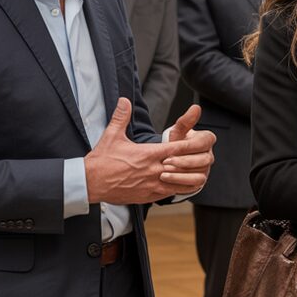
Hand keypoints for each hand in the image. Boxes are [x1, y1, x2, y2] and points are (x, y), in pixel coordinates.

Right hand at [85, 98, 213, 203]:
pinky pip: (169, 194)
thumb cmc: (102, 159)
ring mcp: (151, 186)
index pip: (176, 150)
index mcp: (147, 154)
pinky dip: (178, 189)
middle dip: (193, 162)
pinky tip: (182, 185)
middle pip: (182, 167)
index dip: (189, 146)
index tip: (200, 142)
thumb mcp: (112, 135)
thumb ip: (121, 117)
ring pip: (179, 184)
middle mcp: (152, 171)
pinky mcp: (147, 197)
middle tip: (205, 157)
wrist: (91, 183)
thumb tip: (124, 100)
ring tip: (197, 172)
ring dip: (188, 178)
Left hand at [162, 104, 215, 193]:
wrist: (171, 159)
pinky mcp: (199, 182)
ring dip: (180, 174)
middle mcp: (209, 156)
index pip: (204, 142)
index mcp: (207, 141)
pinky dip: (180, 183)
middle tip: (166, 161)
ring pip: (199, 174)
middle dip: (183, 161)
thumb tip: (196, 107)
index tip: (173, 147)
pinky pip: (194, 185)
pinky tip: (167, 180)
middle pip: (203, 160)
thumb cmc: (176, 142)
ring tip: (164, 173)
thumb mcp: (178, 131)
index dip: (188, 146)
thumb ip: (186, 121)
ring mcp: (205, 170)